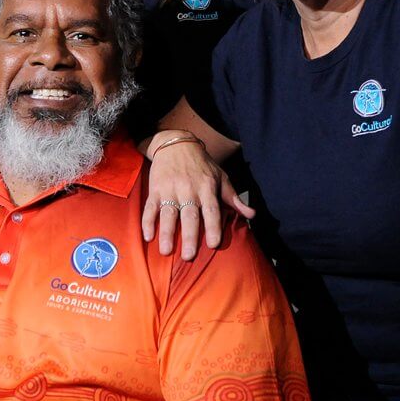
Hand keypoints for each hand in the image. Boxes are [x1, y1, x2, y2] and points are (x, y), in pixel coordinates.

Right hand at [141, 135, 253, 259]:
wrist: (177, 144)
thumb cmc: (202, 165)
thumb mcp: (221, 177)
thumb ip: (234, 198)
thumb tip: (252, 215)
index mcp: (206, 188)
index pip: (211, 210)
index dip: (213, 227)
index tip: (214, 244)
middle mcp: (188, 190)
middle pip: (189, 215)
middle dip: (189, 236)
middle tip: (189, 256)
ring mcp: (170, 190)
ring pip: (168, 214)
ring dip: (166, 233)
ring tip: (166, 252)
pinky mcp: (155, 189)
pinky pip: (150, 208)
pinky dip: (148, 222)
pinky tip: (148, 237)